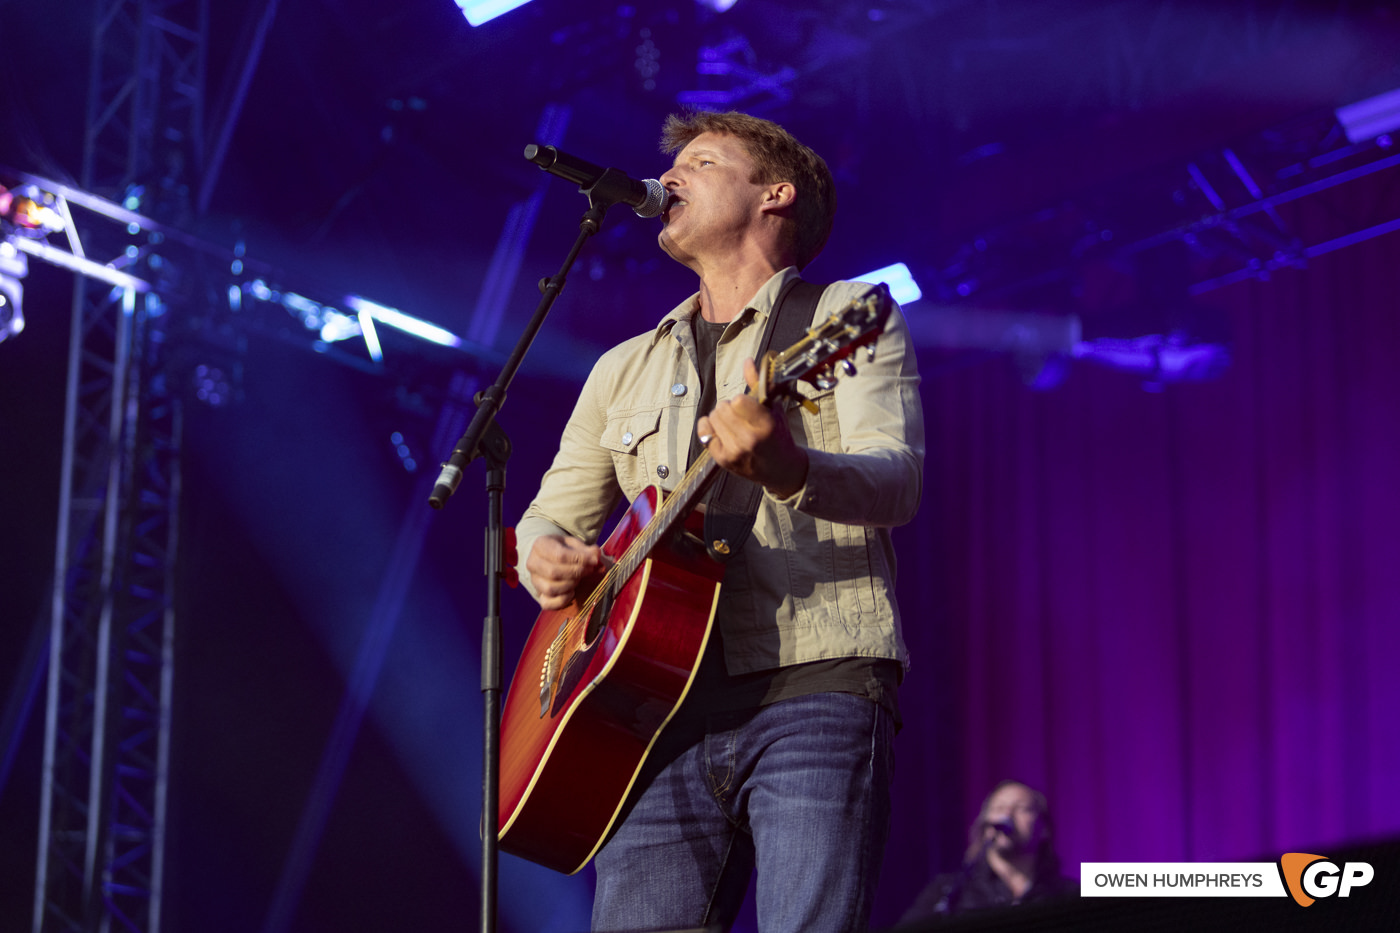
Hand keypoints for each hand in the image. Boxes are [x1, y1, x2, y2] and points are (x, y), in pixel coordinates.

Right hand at [525, 535, 605, 610]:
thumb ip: (586, 549)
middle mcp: (532, 563)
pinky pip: (547, 603)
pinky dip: (562, 600)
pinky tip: (572, 592)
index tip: (594, 560)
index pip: (559, 555)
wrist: (549, 558)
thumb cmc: (564, 549)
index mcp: (539, 545)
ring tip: (579, 579)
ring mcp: (534, 580)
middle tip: (588, 570)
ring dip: (570, 585)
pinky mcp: (539, 595)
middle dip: (576, 573)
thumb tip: (595, 554)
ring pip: (550, 589)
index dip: (580, 559)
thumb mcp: (574, 544)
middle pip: (553, 573)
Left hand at [696, 358, 808, 498]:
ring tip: (732, 423)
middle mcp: (749, 440)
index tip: (748, 406)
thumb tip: (747, 361)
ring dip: (721, 416)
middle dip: (730, 407)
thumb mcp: (775, 410)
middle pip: (723, 407)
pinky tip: (720, 429)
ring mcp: (734, 452)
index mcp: (766, 426)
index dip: (742, 400)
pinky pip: (703, 433)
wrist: (781, 470)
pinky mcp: (722, 460)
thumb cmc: (779, 437)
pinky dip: (709, 427)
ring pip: (713, 417)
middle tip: (740, 415)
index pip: (738, 400)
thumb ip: (759, 384)